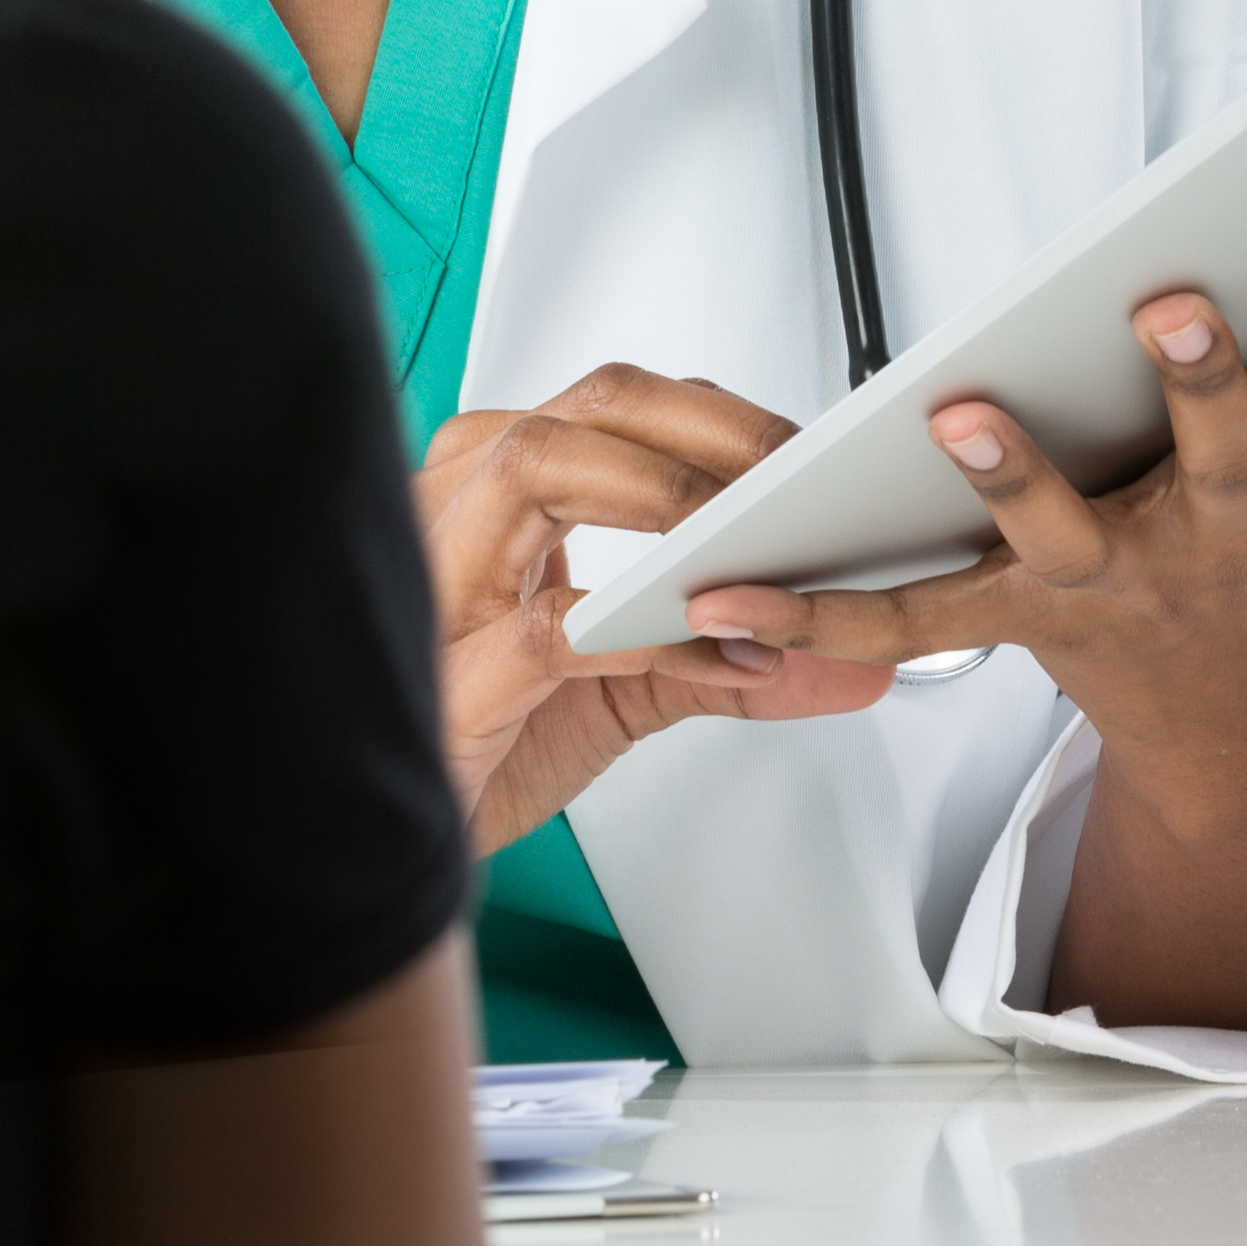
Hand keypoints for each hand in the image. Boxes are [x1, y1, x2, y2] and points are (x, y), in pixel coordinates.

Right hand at [419, 363, 894, 853]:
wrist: (392, 837)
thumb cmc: (488, 741)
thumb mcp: (627, 693)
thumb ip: (729, 661)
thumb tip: (854, 658)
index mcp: (496, 497)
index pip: (612, 408)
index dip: (717, 417)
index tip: (806, 457)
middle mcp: (459, 511)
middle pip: (583, 411)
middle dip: (707, 429)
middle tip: (797, 478)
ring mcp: (442, 580)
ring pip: (537, 466)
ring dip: (663, 492)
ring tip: (751, 544)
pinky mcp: (451, 673)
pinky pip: (551, 625)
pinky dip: (646, 634)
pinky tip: (717, 657)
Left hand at [688, 230, 1246, 1035]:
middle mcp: (1233, 534)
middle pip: (1216, 451)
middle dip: (1197, 380)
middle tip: (1161, 302)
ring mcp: (1127, 580)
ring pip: (1066, 524)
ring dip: (1014, 470)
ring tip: (958, 408)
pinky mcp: (1027, 616)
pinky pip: (921, 609)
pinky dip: (824, 608)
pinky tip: (732, 590)